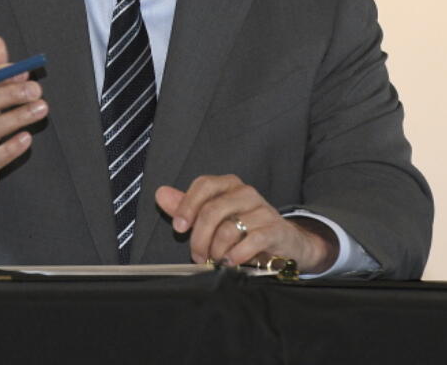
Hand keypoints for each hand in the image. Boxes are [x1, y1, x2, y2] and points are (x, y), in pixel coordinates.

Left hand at [155, 175, 337, 273]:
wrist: (285, 243)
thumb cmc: (244, 228)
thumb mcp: (214, 217)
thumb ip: (187, 207)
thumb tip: (161, 193)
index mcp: (229, 185)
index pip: (204, 185)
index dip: (187, 206)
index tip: (179, 228)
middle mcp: (246, 193)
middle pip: (213, 210)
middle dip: (199, 238)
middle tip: (197, 255)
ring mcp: (263, 210)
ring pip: (229, 229)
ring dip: (217, 251)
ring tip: (216, 260)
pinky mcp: (275, 229)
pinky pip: (251, 240)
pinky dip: (237, 255)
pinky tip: (232, 261)